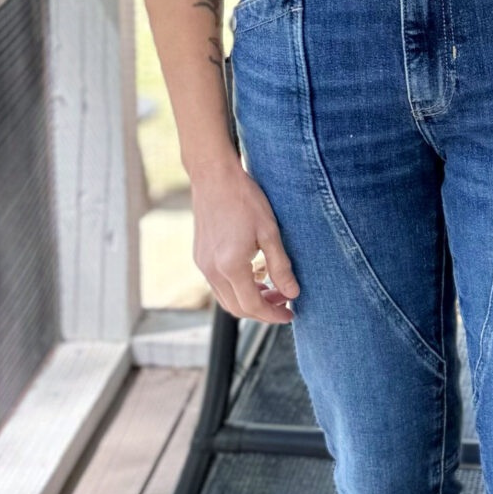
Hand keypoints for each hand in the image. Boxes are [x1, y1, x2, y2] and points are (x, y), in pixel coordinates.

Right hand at [192, 158, 299, 323]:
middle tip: (284, 302)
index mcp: (230, 266)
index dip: (273, 315)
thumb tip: (292, 293)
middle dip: (263, 311)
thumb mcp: (270, 232)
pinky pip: (219, 285)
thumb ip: (281, 267)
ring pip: (226, 299)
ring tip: (272, 289)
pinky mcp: (200, 258)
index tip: (290, 314)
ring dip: (249, 301)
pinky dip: (238, 289)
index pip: (252, 306)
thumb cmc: (244, 200)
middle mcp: (212, 270)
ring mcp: (202, 265)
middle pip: (237, 309)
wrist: (214, 178)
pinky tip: (255, 274)